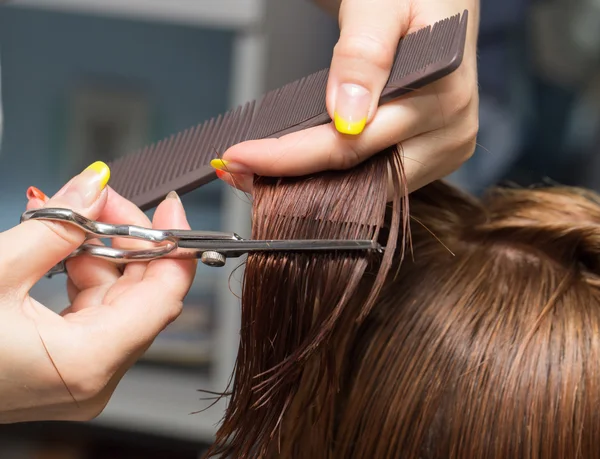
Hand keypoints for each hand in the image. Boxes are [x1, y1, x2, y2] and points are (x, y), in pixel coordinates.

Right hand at [0, 162, 195, 422]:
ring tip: (67, 221)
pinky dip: (84, 277)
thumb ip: (57, 224)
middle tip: (99, 200)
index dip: (174, 244)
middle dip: (125, 239)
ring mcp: (81, 378)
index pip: (164, 296)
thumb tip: (96, 182)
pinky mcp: (65, 370)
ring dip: (100, 254)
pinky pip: (94, 314)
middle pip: (142, 294)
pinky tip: (62, 250)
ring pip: (118, 301)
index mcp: (88, 362)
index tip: (171, 206)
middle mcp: (94, 379)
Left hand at [211, 0, 479, 194]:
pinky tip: (299, 167)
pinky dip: (334, 175)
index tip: (240, 156)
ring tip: (257, 170)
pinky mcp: (433, 157)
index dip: (292, 157)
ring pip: (366, 185)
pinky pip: (377, 178)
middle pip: (357, 174)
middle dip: (291, 176)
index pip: (353, 145)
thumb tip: (348, 117)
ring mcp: (443, 150)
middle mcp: (450, 134)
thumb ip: (364, 56)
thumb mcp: (381, 5)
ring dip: (310, 181)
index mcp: (444, 96)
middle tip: (235, 169)